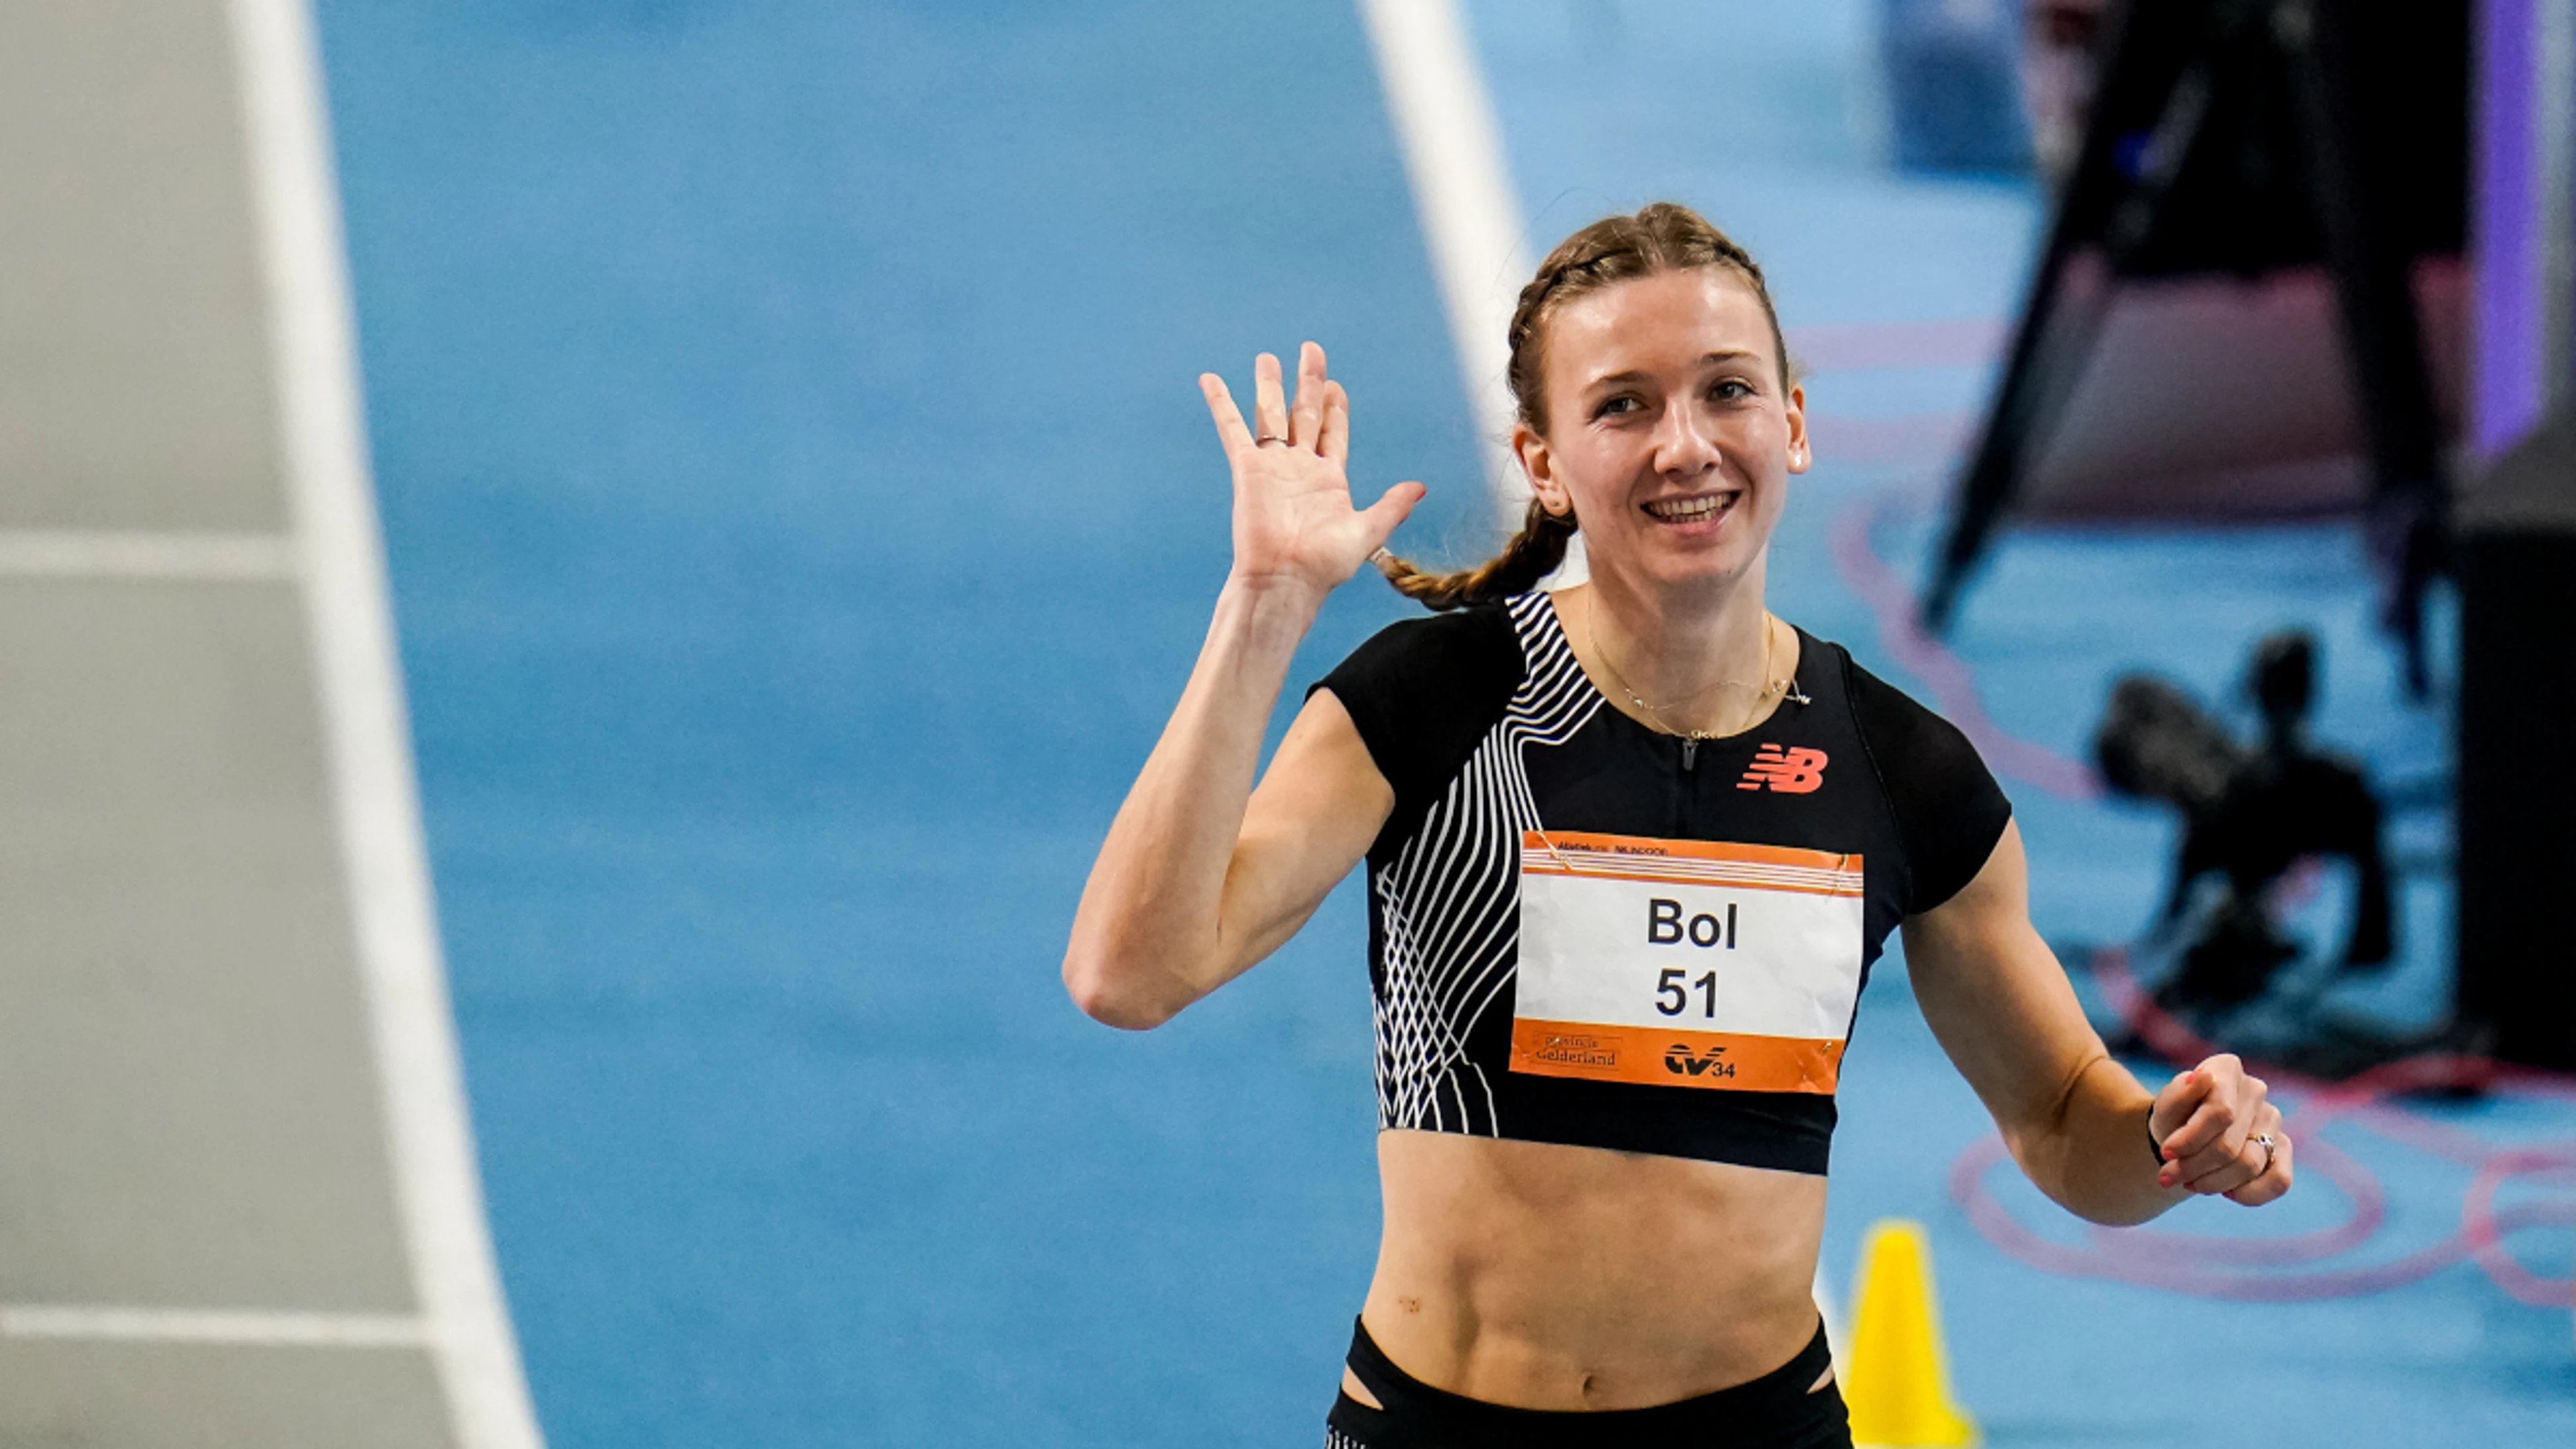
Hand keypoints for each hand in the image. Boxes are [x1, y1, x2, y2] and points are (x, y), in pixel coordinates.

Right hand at [1200, 342, 1424, 602]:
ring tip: (1267, 358)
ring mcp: (1273, 466)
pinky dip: (1221, 403)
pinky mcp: (1248, 469)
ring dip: (1270, 385)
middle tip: (1310, 350)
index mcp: (1329, 480)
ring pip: (1270, 414)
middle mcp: (1300, 468)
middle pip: (1304, 413)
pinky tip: (1210, 379)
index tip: (1335, 386)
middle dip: (1308, 382)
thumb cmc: (1325, 565)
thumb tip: (1420, 488)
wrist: (1286, 580)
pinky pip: (1232, 428)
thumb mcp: (1369, 532)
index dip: (1335, 409)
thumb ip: (1392, 506)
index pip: (1332, 433)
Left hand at [2149, 1054, 2291, 1205]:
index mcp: (2226, 1068)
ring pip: (2249, 1165)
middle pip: (2229, 1144)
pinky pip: (2279, 1180)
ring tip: (2190, 1184)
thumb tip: (2202, 1077)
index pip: (2220, 1111)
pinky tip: (2227, 1192)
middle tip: (2168, 1177)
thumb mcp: (2164, 1108)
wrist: (2184, 1138)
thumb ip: (2178, 1093)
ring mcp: (2273, 1119)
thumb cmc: (2174, 1118)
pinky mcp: (2283, 1147)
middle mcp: (2255, 1090)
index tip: (2166, 1153)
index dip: (2191, 1139)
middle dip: (2194, 1167)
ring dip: (2214, 1183)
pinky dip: (2250, 1194)